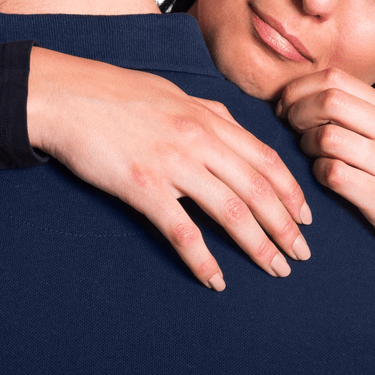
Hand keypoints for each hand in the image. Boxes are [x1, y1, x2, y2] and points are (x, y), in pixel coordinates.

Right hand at [28, 47, 311, 290]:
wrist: (67, 96)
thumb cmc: (115, 94)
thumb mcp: (173, 94)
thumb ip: (207, 113)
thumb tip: (232, 127)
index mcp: (207, 118)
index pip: (265, 159)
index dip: (291, 191)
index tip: (306, 217)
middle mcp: (199, 140)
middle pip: (258, 189)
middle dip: (286, 226)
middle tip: (302, 253)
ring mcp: (172, 163)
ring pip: (231, 211)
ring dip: (258, 246)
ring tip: (275, 268)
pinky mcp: (143, 186)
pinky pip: (182, 231)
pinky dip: (203, 260)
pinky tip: (216, 280)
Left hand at [276, 68, 374, 329]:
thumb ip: (366, 121)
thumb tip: (314, 99)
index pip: (337, 79)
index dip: (300, 88)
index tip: (286, 105)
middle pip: (329, 100)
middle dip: (296, 110)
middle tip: (288, 127)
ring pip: (327, 136)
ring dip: (305, 145)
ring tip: (309, 155)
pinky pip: (334, 174)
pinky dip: (318, 174)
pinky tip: (324, 179)